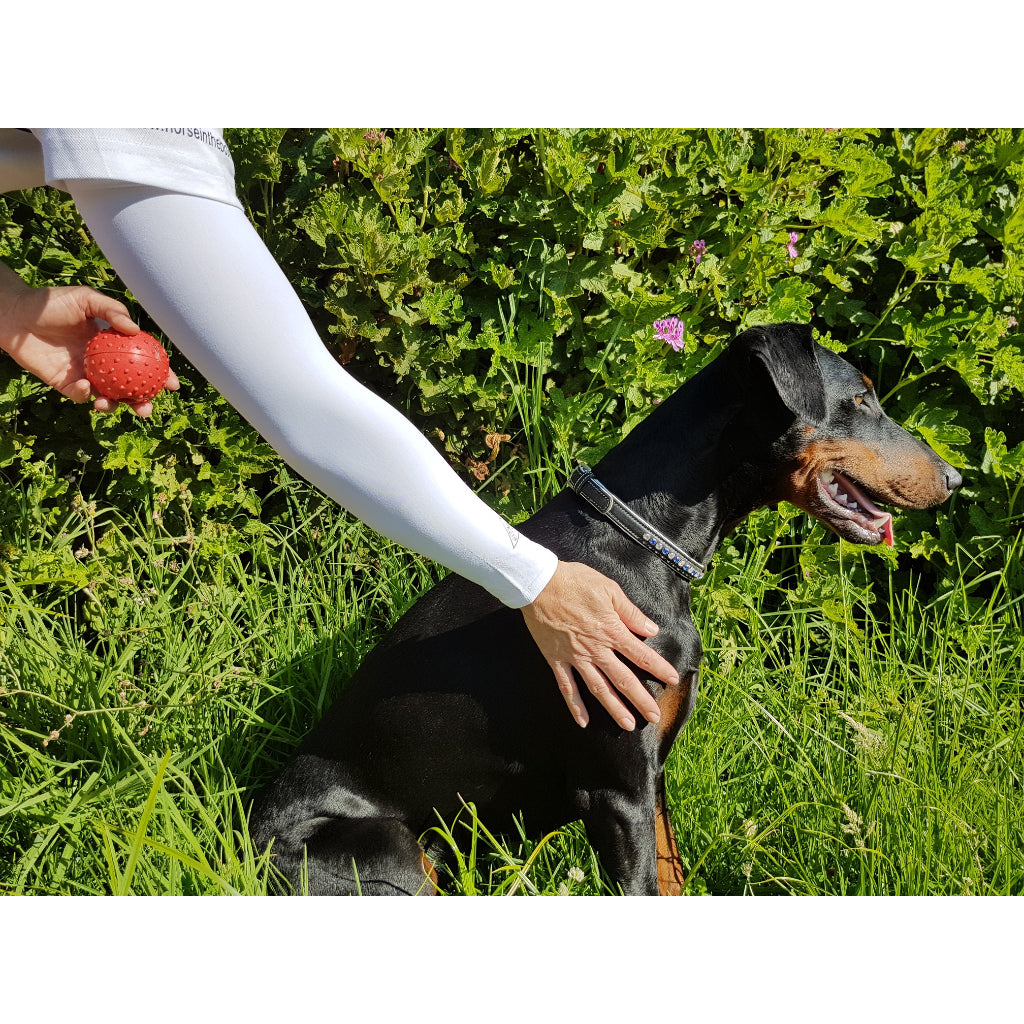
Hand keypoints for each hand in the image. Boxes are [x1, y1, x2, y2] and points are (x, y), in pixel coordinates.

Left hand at [0, 266, 177, 416]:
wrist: (17, 315)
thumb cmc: (52, 303)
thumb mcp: (86, 299)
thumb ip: (112, 311)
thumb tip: (134, 330)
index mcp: (114, 346)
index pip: (143, 362)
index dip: (160, 374)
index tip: (172, 384)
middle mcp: (104, 364)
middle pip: (130, 388)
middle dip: (142, 402)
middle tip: (147, 408)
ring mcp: (87, 375)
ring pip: (109, 398)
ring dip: (115, 406)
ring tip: (114, 404)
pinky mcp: (66, 385)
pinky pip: (81, 396)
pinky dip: (86, 395)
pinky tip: (85, 386)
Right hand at [521, 560, 679, 730]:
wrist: (538, 584)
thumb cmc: (575, 582)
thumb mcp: (609, 589)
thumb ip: (631, 612)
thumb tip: (651, 630)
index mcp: (611, 630)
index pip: (641, 655)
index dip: (659, 669)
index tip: (672, 680)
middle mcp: (595, 649)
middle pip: (623, 679)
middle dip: (641, 699)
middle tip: (654, 717)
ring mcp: (575, 657)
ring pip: (598, 688)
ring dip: (614, 708)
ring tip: (628, 725)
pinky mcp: (556, 660)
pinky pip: (566, 687)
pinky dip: (575, 706)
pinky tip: (584, 722)